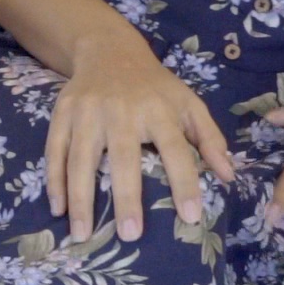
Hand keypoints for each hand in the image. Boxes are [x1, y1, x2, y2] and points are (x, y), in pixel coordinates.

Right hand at [45, 33, 235, 241]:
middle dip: (126, 198)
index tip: (190, 217)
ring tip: (83, 235)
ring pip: (81, 159)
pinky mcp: (62, 113)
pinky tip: (58, 209)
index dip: (184, 183)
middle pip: (123, 158)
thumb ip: (209, 138)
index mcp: (159, 110)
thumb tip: (229, 176)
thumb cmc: (154, 86)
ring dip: (81, 199)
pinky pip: (55, 151)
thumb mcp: (188, 103)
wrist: (108, 49)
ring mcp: (88, 112)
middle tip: (130, 235)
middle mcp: (122, 111)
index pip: (175, 150)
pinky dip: (54, 181)